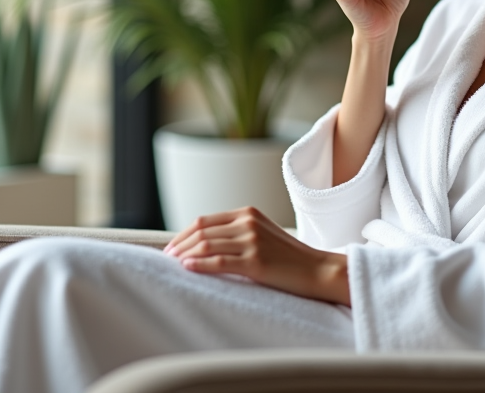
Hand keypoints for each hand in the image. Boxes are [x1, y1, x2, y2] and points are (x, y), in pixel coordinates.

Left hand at [164, 207, 349, 305]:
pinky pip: (219, 262)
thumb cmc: (288, 257)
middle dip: (180, 244)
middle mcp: (248, 223)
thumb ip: (237, 232)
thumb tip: (204, 243)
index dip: (184, 234)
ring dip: (186, 255)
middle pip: (202, 231)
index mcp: (247, 213)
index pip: (204, 220)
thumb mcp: (262, 234)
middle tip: (167, 256)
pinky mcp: (255, 261)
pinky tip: (188, 269)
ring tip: (174, 263)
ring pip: (207, 245)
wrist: (317, 270)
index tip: (173, 246)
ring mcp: (252, 241)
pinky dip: (199, 265)